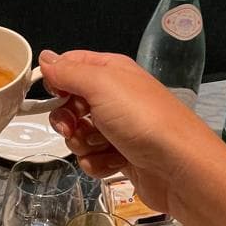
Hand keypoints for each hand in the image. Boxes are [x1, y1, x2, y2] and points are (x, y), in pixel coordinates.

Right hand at [39, 49, 220, 216]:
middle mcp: (114, 96)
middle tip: (73, 128)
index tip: (54, 95)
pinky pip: (93, 158)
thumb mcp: (101, 84)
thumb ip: (69, 71)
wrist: (179, 167)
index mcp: (111, 71)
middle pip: (70, 103)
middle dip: (66, 119)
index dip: (57, 80)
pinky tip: (113, 163)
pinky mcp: (121, 156)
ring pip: (79, 134)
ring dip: (82, 144)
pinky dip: (98, 163)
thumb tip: (45, 57)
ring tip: (102, 147)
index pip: (70, 65)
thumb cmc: (141, 119)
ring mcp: (118, 128)